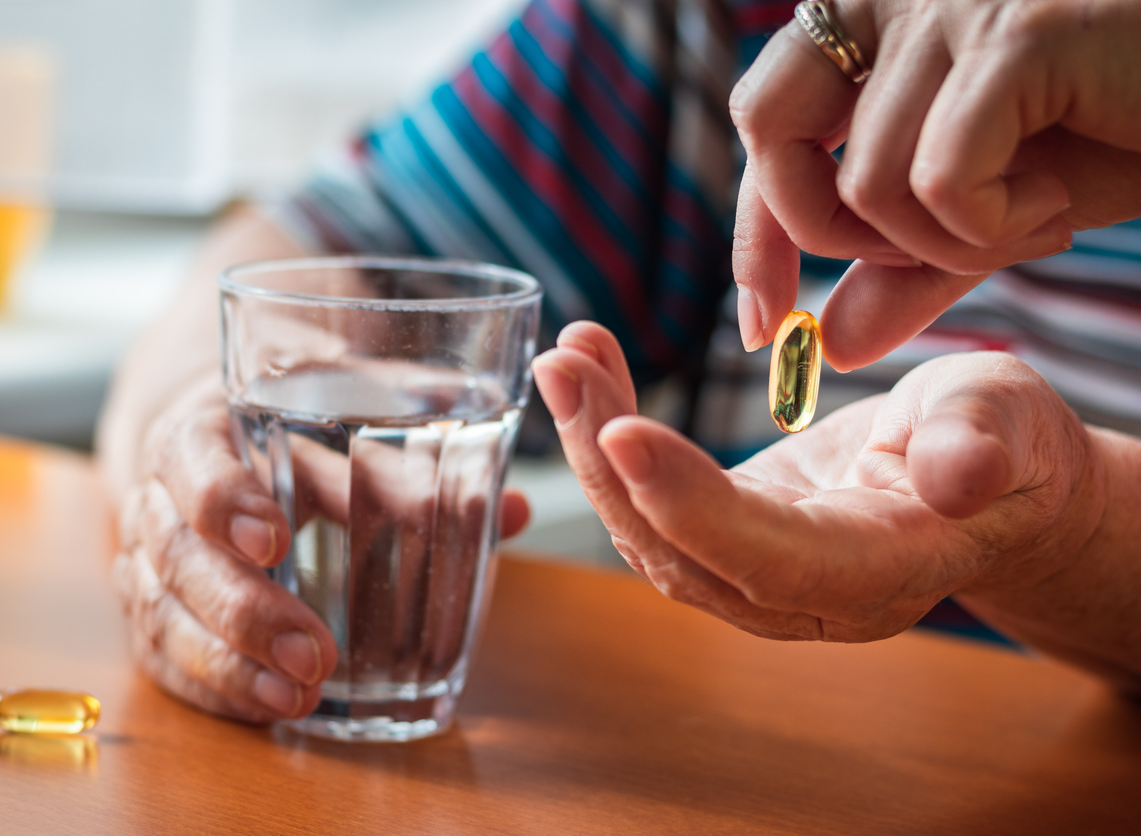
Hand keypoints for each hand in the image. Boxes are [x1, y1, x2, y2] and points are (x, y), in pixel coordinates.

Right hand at [113, 375, 529, 721]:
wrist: (216, 439)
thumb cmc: (291, 426)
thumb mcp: (343, 424)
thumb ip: (415, 467)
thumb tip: (508, 511)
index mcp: (203, 429)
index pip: (190, 458)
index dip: (223, 500)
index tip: (274, 539)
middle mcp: (161, 496)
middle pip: (173, 553)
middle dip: (242, 609)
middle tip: (313, 651)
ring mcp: (147, 558)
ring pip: (160, 613)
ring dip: (229, 663)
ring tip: (298, 697)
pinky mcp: (155, 610)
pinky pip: (161, 656)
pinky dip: (213, 687)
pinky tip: (268, 708)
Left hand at [532, 322, 1103, 641]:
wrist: (987, 484)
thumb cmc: (1006, 445)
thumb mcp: (1009, 421)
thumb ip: (981, 445)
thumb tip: (955, 477)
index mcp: (878, 573)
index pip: (769, 558)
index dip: (691, 505)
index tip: (619, 432)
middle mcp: (801, 596)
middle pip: (683, 552)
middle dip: (609, 462)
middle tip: (563, 367)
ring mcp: (755, 577)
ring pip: (649, 533)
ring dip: (592, 445)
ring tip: (566, 358)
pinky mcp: (726, 540)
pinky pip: (650, 505)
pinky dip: (608, 441)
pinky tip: (589, 374)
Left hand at [729, 0, 1140, 370]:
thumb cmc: (1111, 129)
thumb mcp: (983, 214)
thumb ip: (902, 272)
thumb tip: (828, 345)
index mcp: (869, 23)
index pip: (763, 125)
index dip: (754, 237)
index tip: (762, 329)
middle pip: (771, 135)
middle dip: (826, 233)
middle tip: (922, 260)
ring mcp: (950, 3)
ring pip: (866, 182)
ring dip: (946, 245)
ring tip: (1031, 221)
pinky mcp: (1017, 33)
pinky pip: (940, 179)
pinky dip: (991, 228)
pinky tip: (1057, 206)